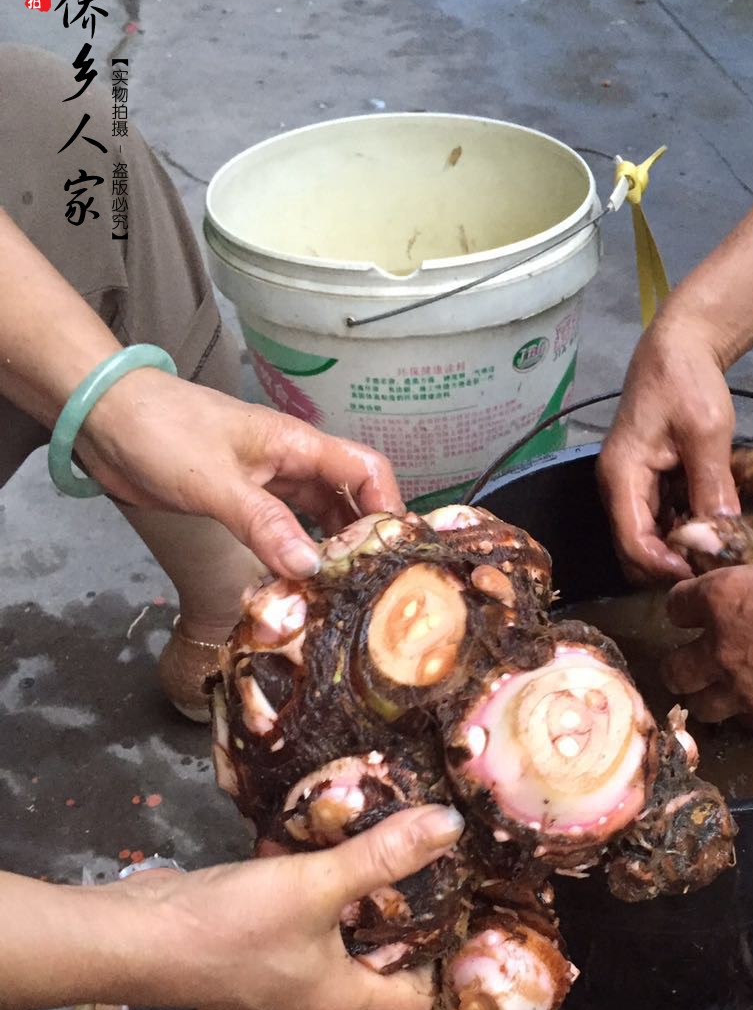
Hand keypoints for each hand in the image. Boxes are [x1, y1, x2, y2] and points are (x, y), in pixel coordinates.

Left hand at [78, 368, 402, 579]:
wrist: (103, 417)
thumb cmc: (161, 433)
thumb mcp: (216, 483)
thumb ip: (266, 525)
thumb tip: (313, 568)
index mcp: (297, 444)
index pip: (367, 470)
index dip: (388, 507)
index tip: (393, 551)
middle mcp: (292, 462)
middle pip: (350, 498)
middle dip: (364, 537)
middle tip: (372, 585)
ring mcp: (268, 482)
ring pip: (319, 516)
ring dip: (331, 549)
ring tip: (341, 591)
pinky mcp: (244, 501)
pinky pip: (286, 529)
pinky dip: (297, 553)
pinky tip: (299, 582)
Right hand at [100, 805, 463, 1009]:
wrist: (133, 935)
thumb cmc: (232, 927)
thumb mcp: (317, 885)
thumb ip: (383, 855)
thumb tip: (451, 825)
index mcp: (342, 999)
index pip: (416, 1000)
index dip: (441, 960)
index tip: (456, 905)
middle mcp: (316, 994)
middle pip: (379, 962)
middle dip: (402, 913)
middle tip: (427, 860)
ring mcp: (280, 970)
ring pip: (337, 932)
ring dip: (356, 890)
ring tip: (383, 838)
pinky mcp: (251, 940)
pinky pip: (300, 914)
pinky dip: (313, 881)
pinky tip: (319, 837)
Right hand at [597, 309, 740, 583]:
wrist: (678, 347)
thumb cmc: (687, 381)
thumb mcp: (706, 432)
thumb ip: (710, 486)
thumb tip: (720, 537)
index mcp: (621, 475)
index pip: (633, 542)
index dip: (665, 567)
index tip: (703, 574)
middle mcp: (616, 488)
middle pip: (633, 551)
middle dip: (669, 565)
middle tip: (714, 566)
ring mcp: (629, 488)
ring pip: (645, 542)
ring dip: (677, 551)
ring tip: (717, 550)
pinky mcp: (644, 485)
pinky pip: (657, 524)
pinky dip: (681, 533)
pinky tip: (711, 528)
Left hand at [662, 522, 752, 727]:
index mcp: (723, 599)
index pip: (674, 607)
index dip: (685, 605)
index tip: (696, 606)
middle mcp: (723, 650)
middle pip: (673, 669)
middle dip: (681, 660)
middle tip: (698, 654)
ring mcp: (747, 691)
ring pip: (700, 705)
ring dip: (707, 693)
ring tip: (723, 683)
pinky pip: (742, 722)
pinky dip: (744, 711)